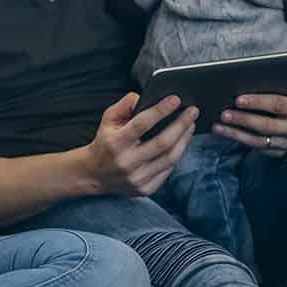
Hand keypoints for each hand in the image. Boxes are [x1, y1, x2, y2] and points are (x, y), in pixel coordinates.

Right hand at [74, 92, 197, 196]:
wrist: (94, 174)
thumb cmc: (105, 142)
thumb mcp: (108, 119)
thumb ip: (125, 105)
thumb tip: (146, 97)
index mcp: (115, 144)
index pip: (141, 124)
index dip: (161, 110)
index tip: (175, 99)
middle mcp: (126, 163)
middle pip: (162, 143)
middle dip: (181, 125)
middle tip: (193, 111)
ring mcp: (136, 178)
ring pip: (169, 158)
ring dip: (184, 139)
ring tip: (190, 125)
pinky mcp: (145, 189)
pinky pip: (168, 170)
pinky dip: (177, 155)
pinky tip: (181, 143)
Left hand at [212, 71, 286, 157]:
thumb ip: (275, 82)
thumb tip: (247, 79)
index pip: (279, 105)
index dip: (258, 102)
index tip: (238, 100)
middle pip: (267, 125)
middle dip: (243, 120)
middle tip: (224, 114)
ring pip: (260, 141)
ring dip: (236, 134)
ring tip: (218, 126)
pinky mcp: (280, 152)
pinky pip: (258, 149)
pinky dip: (240, 141)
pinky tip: (227, 133)